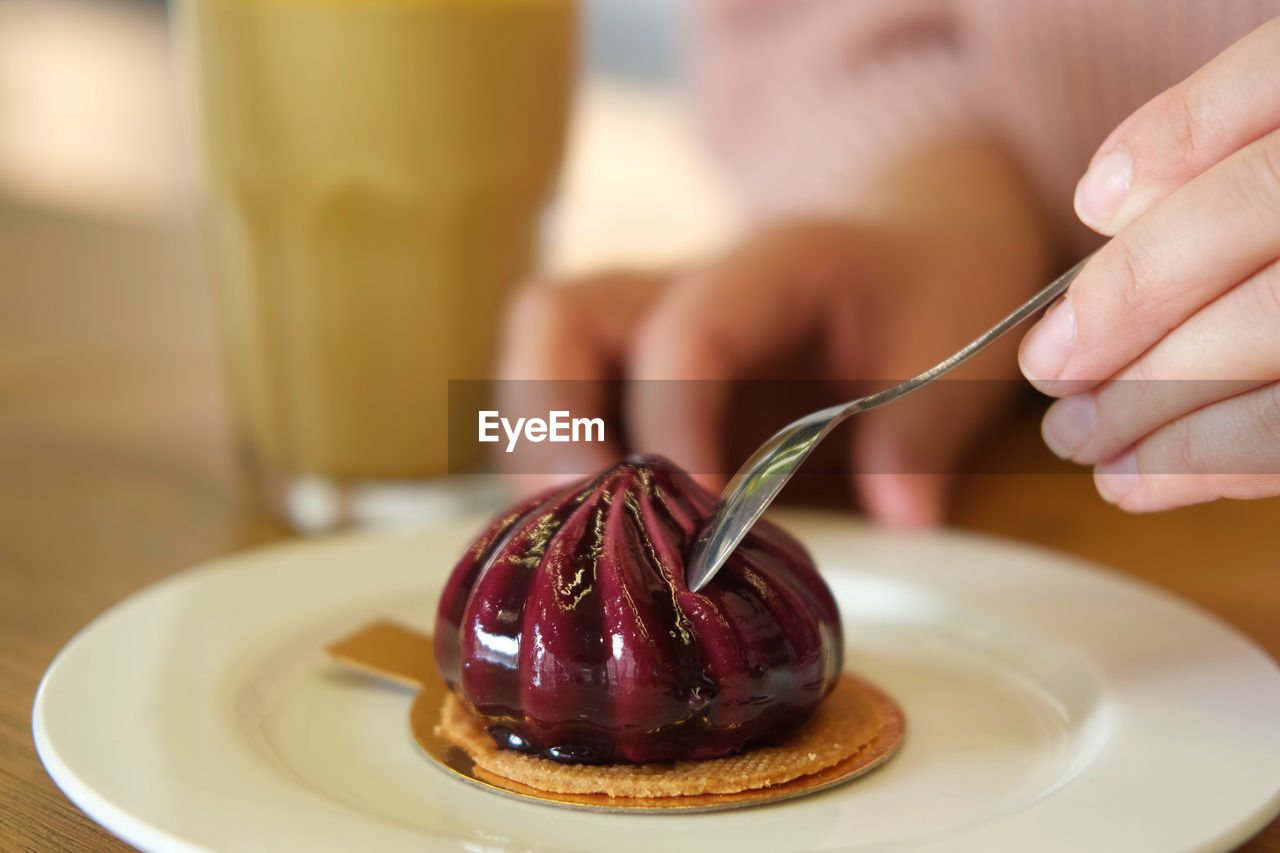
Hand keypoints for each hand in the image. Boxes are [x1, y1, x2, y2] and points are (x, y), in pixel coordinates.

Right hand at [497, 142, 1049, 526]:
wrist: (913, 250)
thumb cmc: (932, 297)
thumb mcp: (957, 351)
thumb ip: (924, 428)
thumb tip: (901, 517)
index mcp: (770, 266)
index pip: (687, 330)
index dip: (676, 421)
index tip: (706, 522)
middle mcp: (679, 281)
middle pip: (555, 317)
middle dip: (550, 427)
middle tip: (584, 535)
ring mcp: (643, 324)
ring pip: (535, 357)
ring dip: (531, 455)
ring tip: (568, 552)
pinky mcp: (631, 372)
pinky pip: (554, 406)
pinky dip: (547, 472)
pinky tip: (582, 546)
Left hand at [1019, 17, 1279, 511]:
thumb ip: (1212, 124)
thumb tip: (1102, 203)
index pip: (1247, 203)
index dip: (1136, 286)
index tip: (1050, 350)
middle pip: (1272, 317)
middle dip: (1149, 378)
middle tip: (1061, 414)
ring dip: (1184, 441)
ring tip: (1091, 454)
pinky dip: (1234, 465)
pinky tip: (1151, 478)